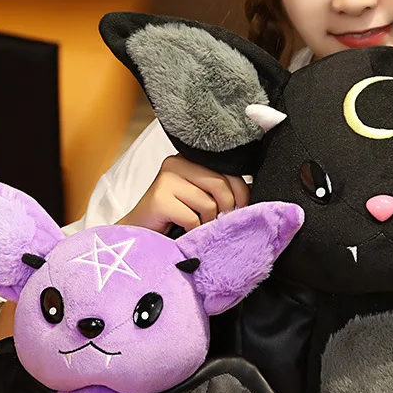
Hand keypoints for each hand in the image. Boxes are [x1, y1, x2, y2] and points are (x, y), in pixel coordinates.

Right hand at [117, 155, 249, 233]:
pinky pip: (192, 218)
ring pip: (208, 204)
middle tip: (217, 224)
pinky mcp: (159, 198)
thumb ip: (221, 191)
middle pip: (220, 186)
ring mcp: (166, 179)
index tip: (240, 211)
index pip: (230, 172)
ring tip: (196, 227)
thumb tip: (253, 193)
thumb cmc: (174, 217)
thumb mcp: (201, 198)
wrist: (139, 233)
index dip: (241, 194)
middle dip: (225, 210)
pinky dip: (192, 231)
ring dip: (206, 223)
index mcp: (192, 159)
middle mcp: (177, 163)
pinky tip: (183, 231)